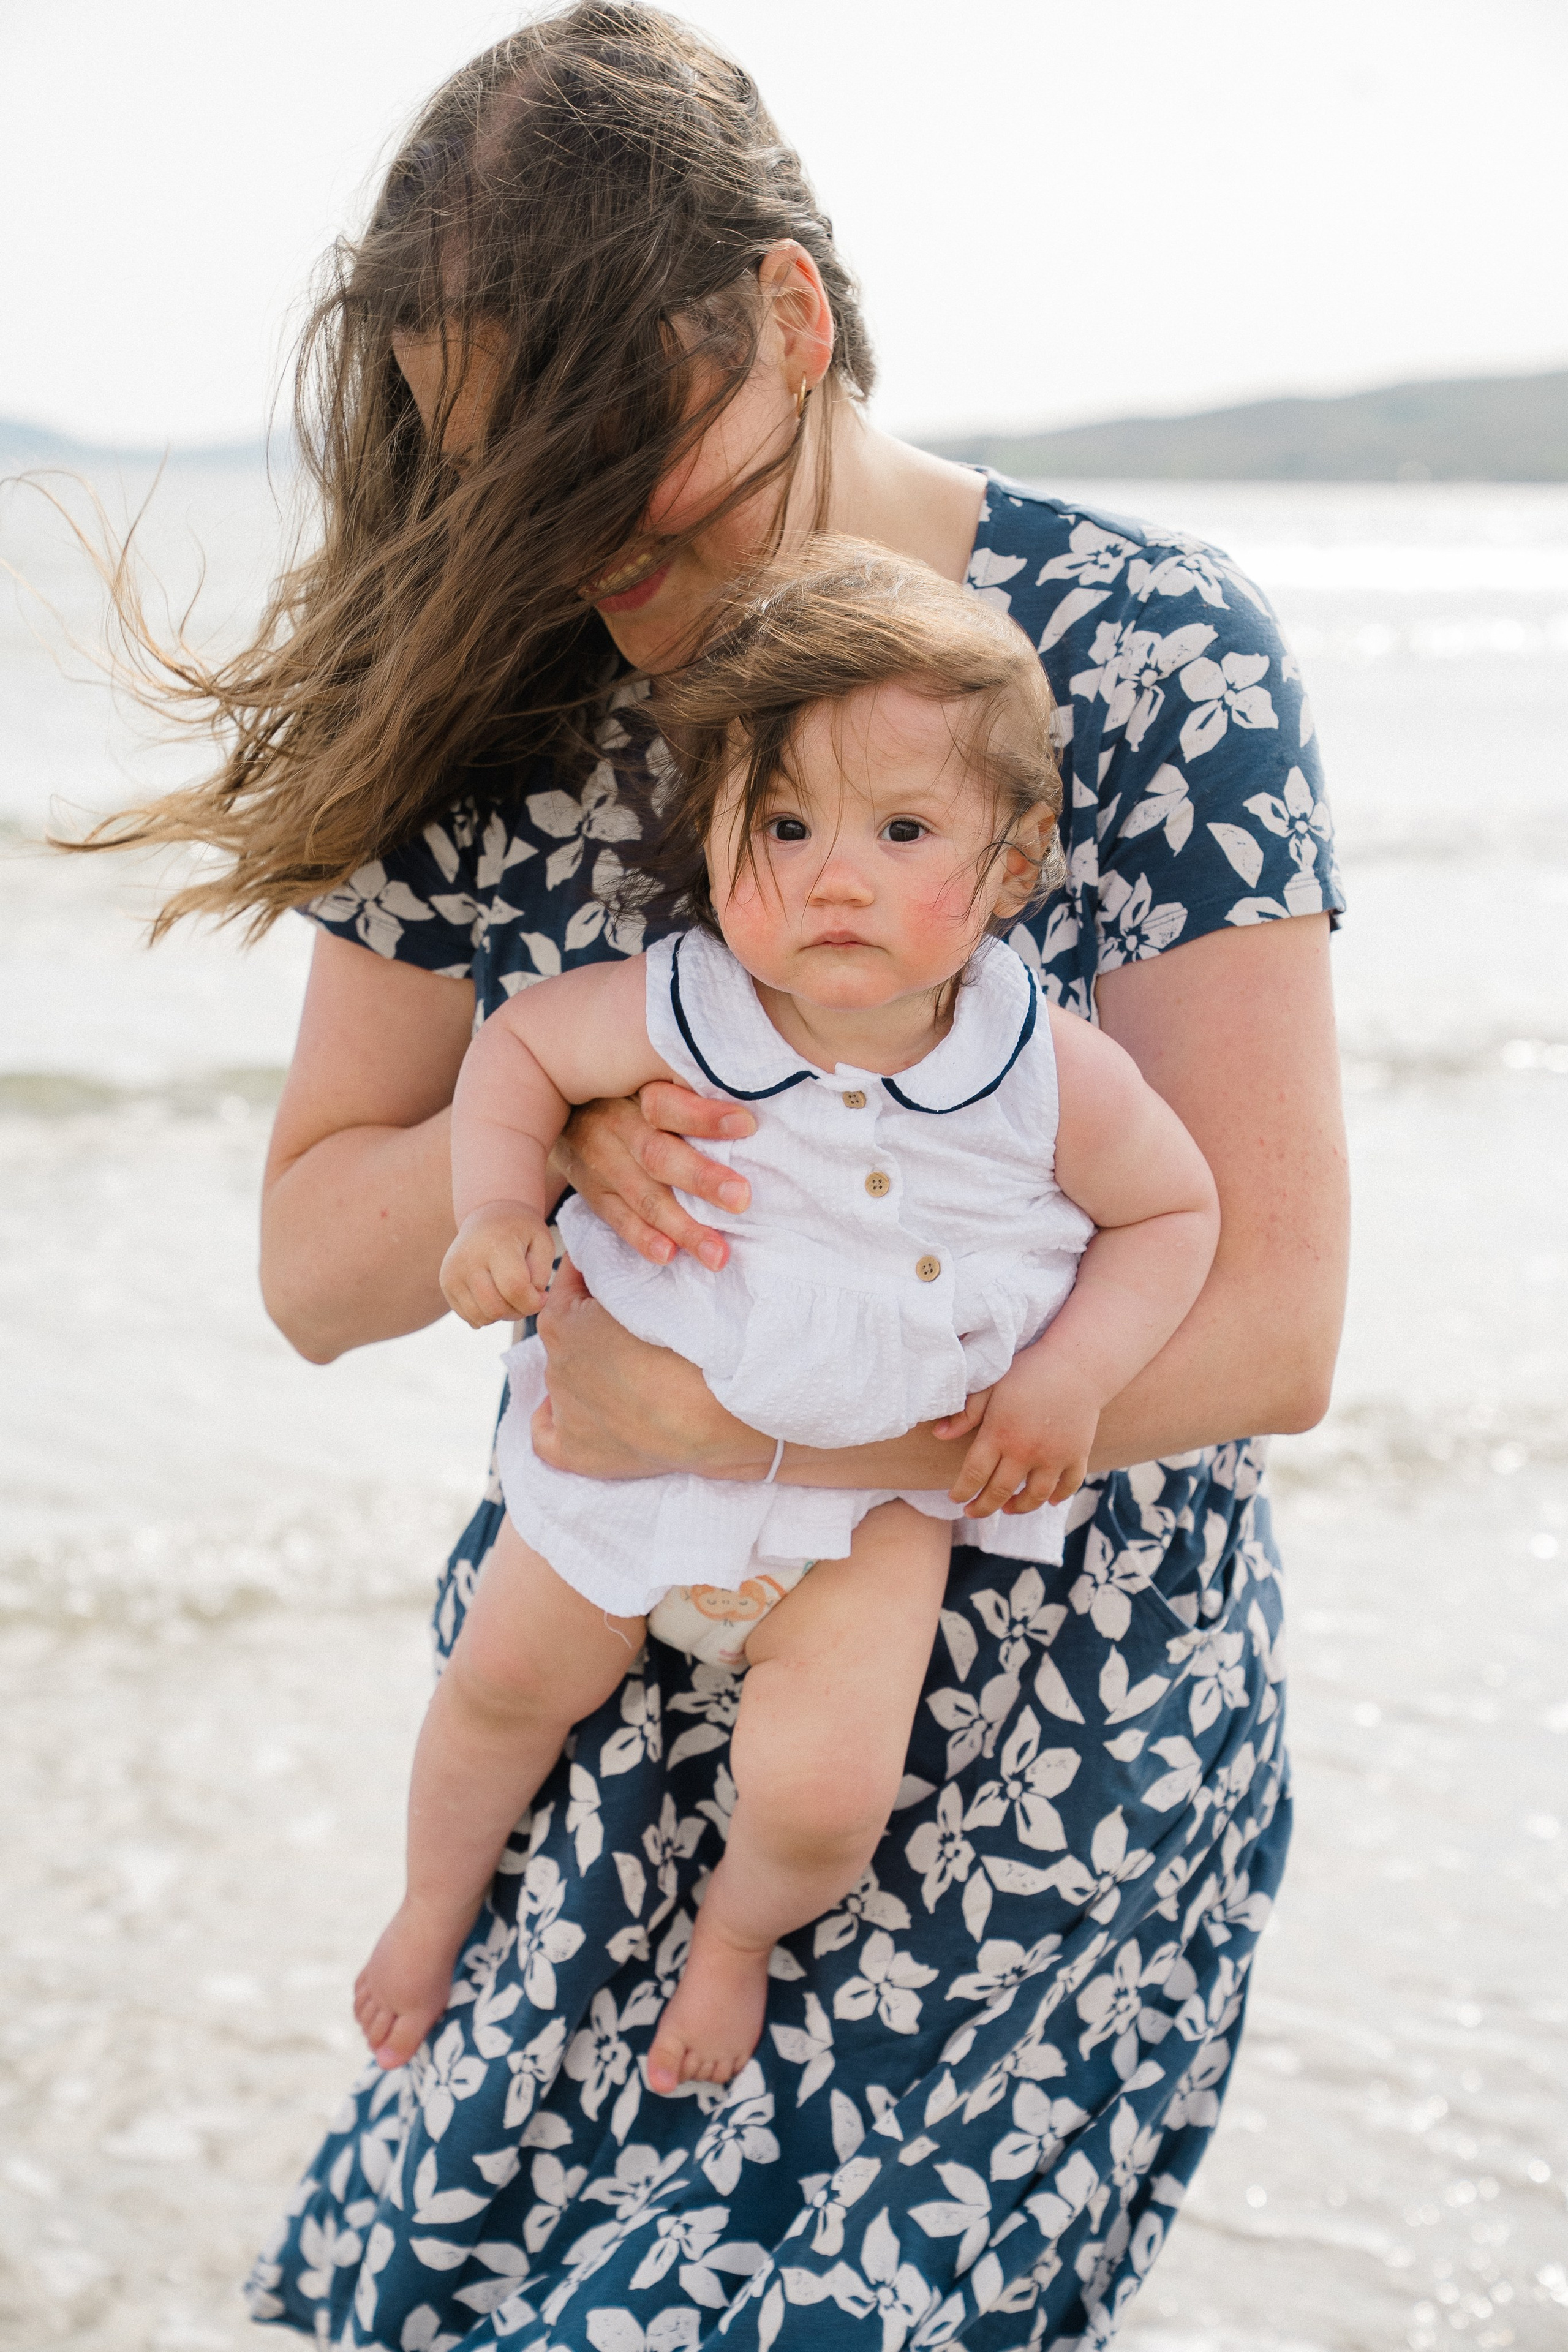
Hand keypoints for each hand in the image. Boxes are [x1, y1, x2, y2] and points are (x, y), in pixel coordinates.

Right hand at [440, 1201, 555, 1326]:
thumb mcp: (542, 1243)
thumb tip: (530, 1302)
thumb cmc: (520, 1232)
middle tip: (527, 1298)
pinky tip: (495, 1296)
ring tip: (511, 1296)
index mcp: (496, 1245)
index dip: (533, 1302)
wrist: (488, 1216)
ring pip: (481, 1317)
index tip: (541, 1296)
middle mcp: (468, 1259)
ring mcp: (452, 1272)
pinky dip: (486, 1314)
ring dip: (501, 1315)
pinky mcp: (446, 1283)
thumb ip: (541, 1274)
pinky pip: (468, 1316)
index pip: (515, 1288)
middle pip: (495, 1308)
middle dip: (518, 1311)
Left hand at [530, 1258, 775, 1480]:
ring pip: (564, 1379)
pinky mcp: (574, 1451)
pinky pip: (545, 1435)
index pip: (572, 1280)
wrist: (715, 1410)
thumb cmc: (691, 1347)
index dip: (598, 1271)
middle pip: (570, 1332)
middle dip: (595, 1323)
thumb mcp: (655, 1289)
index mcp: (563, 1322)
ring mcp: (563, 1409)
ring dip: (588, 1370)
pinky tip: (574, 1413)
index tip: (620, 1270)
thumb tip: (622, 1262)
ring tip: (629, 1370)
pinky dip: (554, 1421)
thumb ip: (626, 1274)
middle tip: (635, 1324)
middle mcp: (555, 1364)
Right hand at [548, 1085, 755, 1270]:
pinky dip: (642, 1238)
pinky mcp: (593, 1193)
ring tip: (717, 1254)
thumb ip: (687, 1089)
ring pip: (643, 1197)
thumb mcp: (645, 1076)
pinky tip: (668, 1255)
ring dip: (682, 1227)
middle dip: (701, 1179)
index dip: (704, 1116)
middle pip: (658, 1154)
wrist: (555, 1102)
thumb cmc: (625, 1092)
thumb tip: (748, 1103)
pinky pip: (617, 1218)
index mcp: (636, 1093)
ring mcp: (601, 1163)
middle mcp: (616, 1127)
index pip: (667, 1104)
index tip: (747, 1125)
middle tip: (741, 1199)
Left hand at [938, 1355, 1099, 1518]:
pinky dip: (1058, 1497)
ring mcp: (1053, 1457)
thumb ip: (966, 1413)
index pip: (974, 1475)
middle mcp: (1025, 1452)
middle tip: (972, 1513)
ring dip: (1018, 1508)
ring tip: (1008, 1509)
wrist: (1077, 1365)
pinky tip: (1048, 1500)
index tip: (955, 1499)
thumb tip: (938, 1434)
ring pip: (1034, 1497)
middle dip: (983, 1507)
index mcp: (999, 1434)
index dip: (962, 1492)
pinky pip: (1068, 1486)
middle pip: (1000, 1492)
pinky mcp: (1077, 1456)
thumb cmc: (1028, 1371)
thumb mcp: (991, 1387)